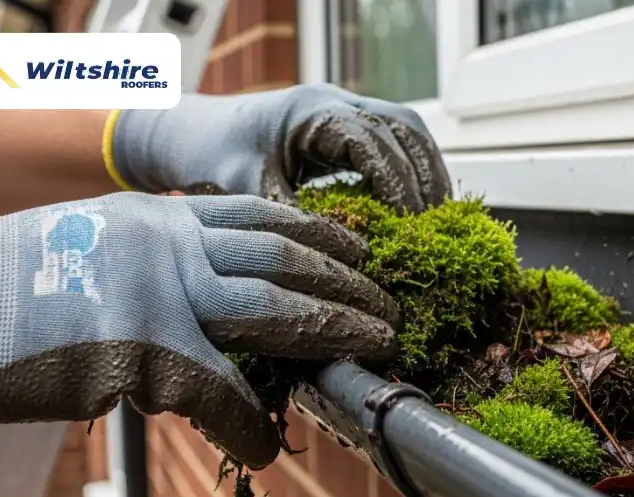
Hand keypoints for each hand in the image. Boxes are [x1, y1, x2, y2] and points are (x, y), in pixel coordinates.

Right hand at [0, 192, 398, 468]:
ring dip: (334, 333)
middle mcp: (169, 243)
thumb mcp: (95, 244)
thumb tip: (208, 298)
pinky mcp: (140, 353)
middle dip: (347, 284)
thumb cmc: (6, 285)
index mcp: (160, 217)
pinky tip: (264, 447)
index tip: (357, 248)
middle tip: (387, 307)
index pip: (262, 214)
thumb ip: (159, 262)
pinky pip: (221, 396)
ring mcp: (159, 293)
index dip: (320, 232)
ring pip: (276, 310)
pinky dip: (249, 426)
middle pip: (286, 258)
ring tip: (373, 350)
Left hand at [109, 84, 452, 212]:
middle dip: (424, 176)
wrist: (195, 133)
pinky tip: (420, 206)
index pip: (372, 139)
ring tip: (439, 219)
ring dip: (427, 170)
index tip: (412, 220)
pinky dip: (414, 169)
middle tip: (435, 227)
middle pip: (404, 128)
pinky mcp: (348, 126)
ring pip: (408, 130)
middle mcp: (335, 101)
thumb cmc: (213, 157)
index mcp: (312, 110)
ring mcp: (345, 108)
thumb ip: (289, 217)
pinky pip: (396, 139)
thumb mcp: (246, 192)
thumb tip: (335, 258)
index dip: (397, 179)